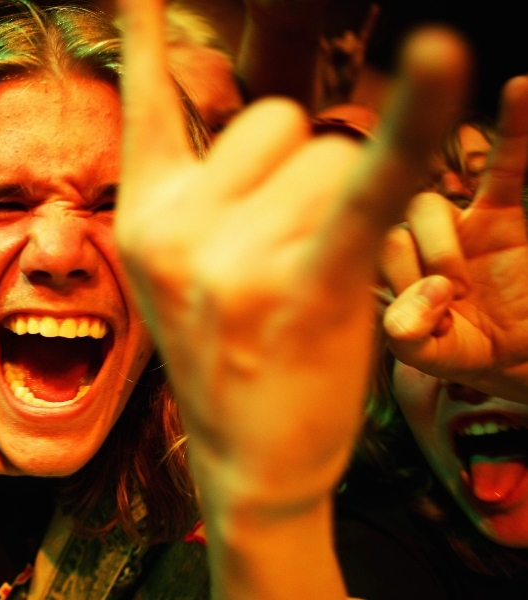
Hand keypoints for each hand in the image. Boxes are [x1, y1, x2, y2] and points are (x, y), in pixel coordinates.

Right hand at [118, 0, 466, 594]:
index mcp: (143, 217)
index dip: (147, 36)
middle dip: (305, 167)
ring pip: (331, 154)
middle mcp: (174, 227)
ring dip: (347, 202)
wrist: (246, 462)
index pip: (147, 104)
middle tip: (291, 249)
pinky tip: (444, 58)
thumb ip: (201, 188)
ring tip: (317, 278)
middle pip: (277, 121)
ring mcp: (233, 257)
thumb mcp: (180, 270)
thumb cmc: (228, 354)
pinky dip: (419, 121)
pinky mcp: (305, 282)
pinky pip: (371, 182)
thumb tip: (267, 116)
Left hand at [381, 76, 527, 403]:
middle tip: (442, 299)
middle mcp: (401, 236)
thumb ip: (415, 340)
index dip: (373, 269)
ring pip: (427, 207)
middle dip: (408, 264)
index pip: (348, 246)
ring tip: (463, 288)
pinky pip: (504, 166)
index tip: (404, 297)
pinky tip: (518, 89)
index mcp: (370, 265)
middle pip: (381, 223)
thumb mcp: (435, 356)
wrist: (518, 353)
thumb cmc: (462, 352)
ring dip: (442, 247)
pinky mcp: (499, 213)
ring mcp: (448, 221)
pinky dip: (513, 129)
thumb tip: (408, 316)